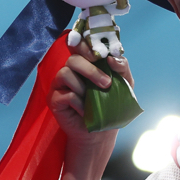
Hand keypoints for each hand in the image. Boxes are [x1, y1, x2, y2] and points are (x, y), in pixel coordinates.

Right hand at [46, 39, 134, 179]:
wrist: (102, 134)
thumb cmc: (112, 108)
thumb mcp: (125, 86)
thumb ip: (123, 68)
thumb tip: (112, 57)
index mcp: (87, 64)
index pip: (81, 45)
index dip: (88, 45)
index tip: (101, 55)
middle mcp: (71, 71)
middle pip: (73, 57)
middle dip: (91, 69)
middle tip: (106, 84)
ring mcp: (60, 85)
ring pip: (65, 72)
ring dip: (84, 86)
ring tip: (94, 99)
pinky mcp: (54, 100)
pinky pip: (64, 94)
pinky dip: (78, 102)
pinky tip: (85, 111)